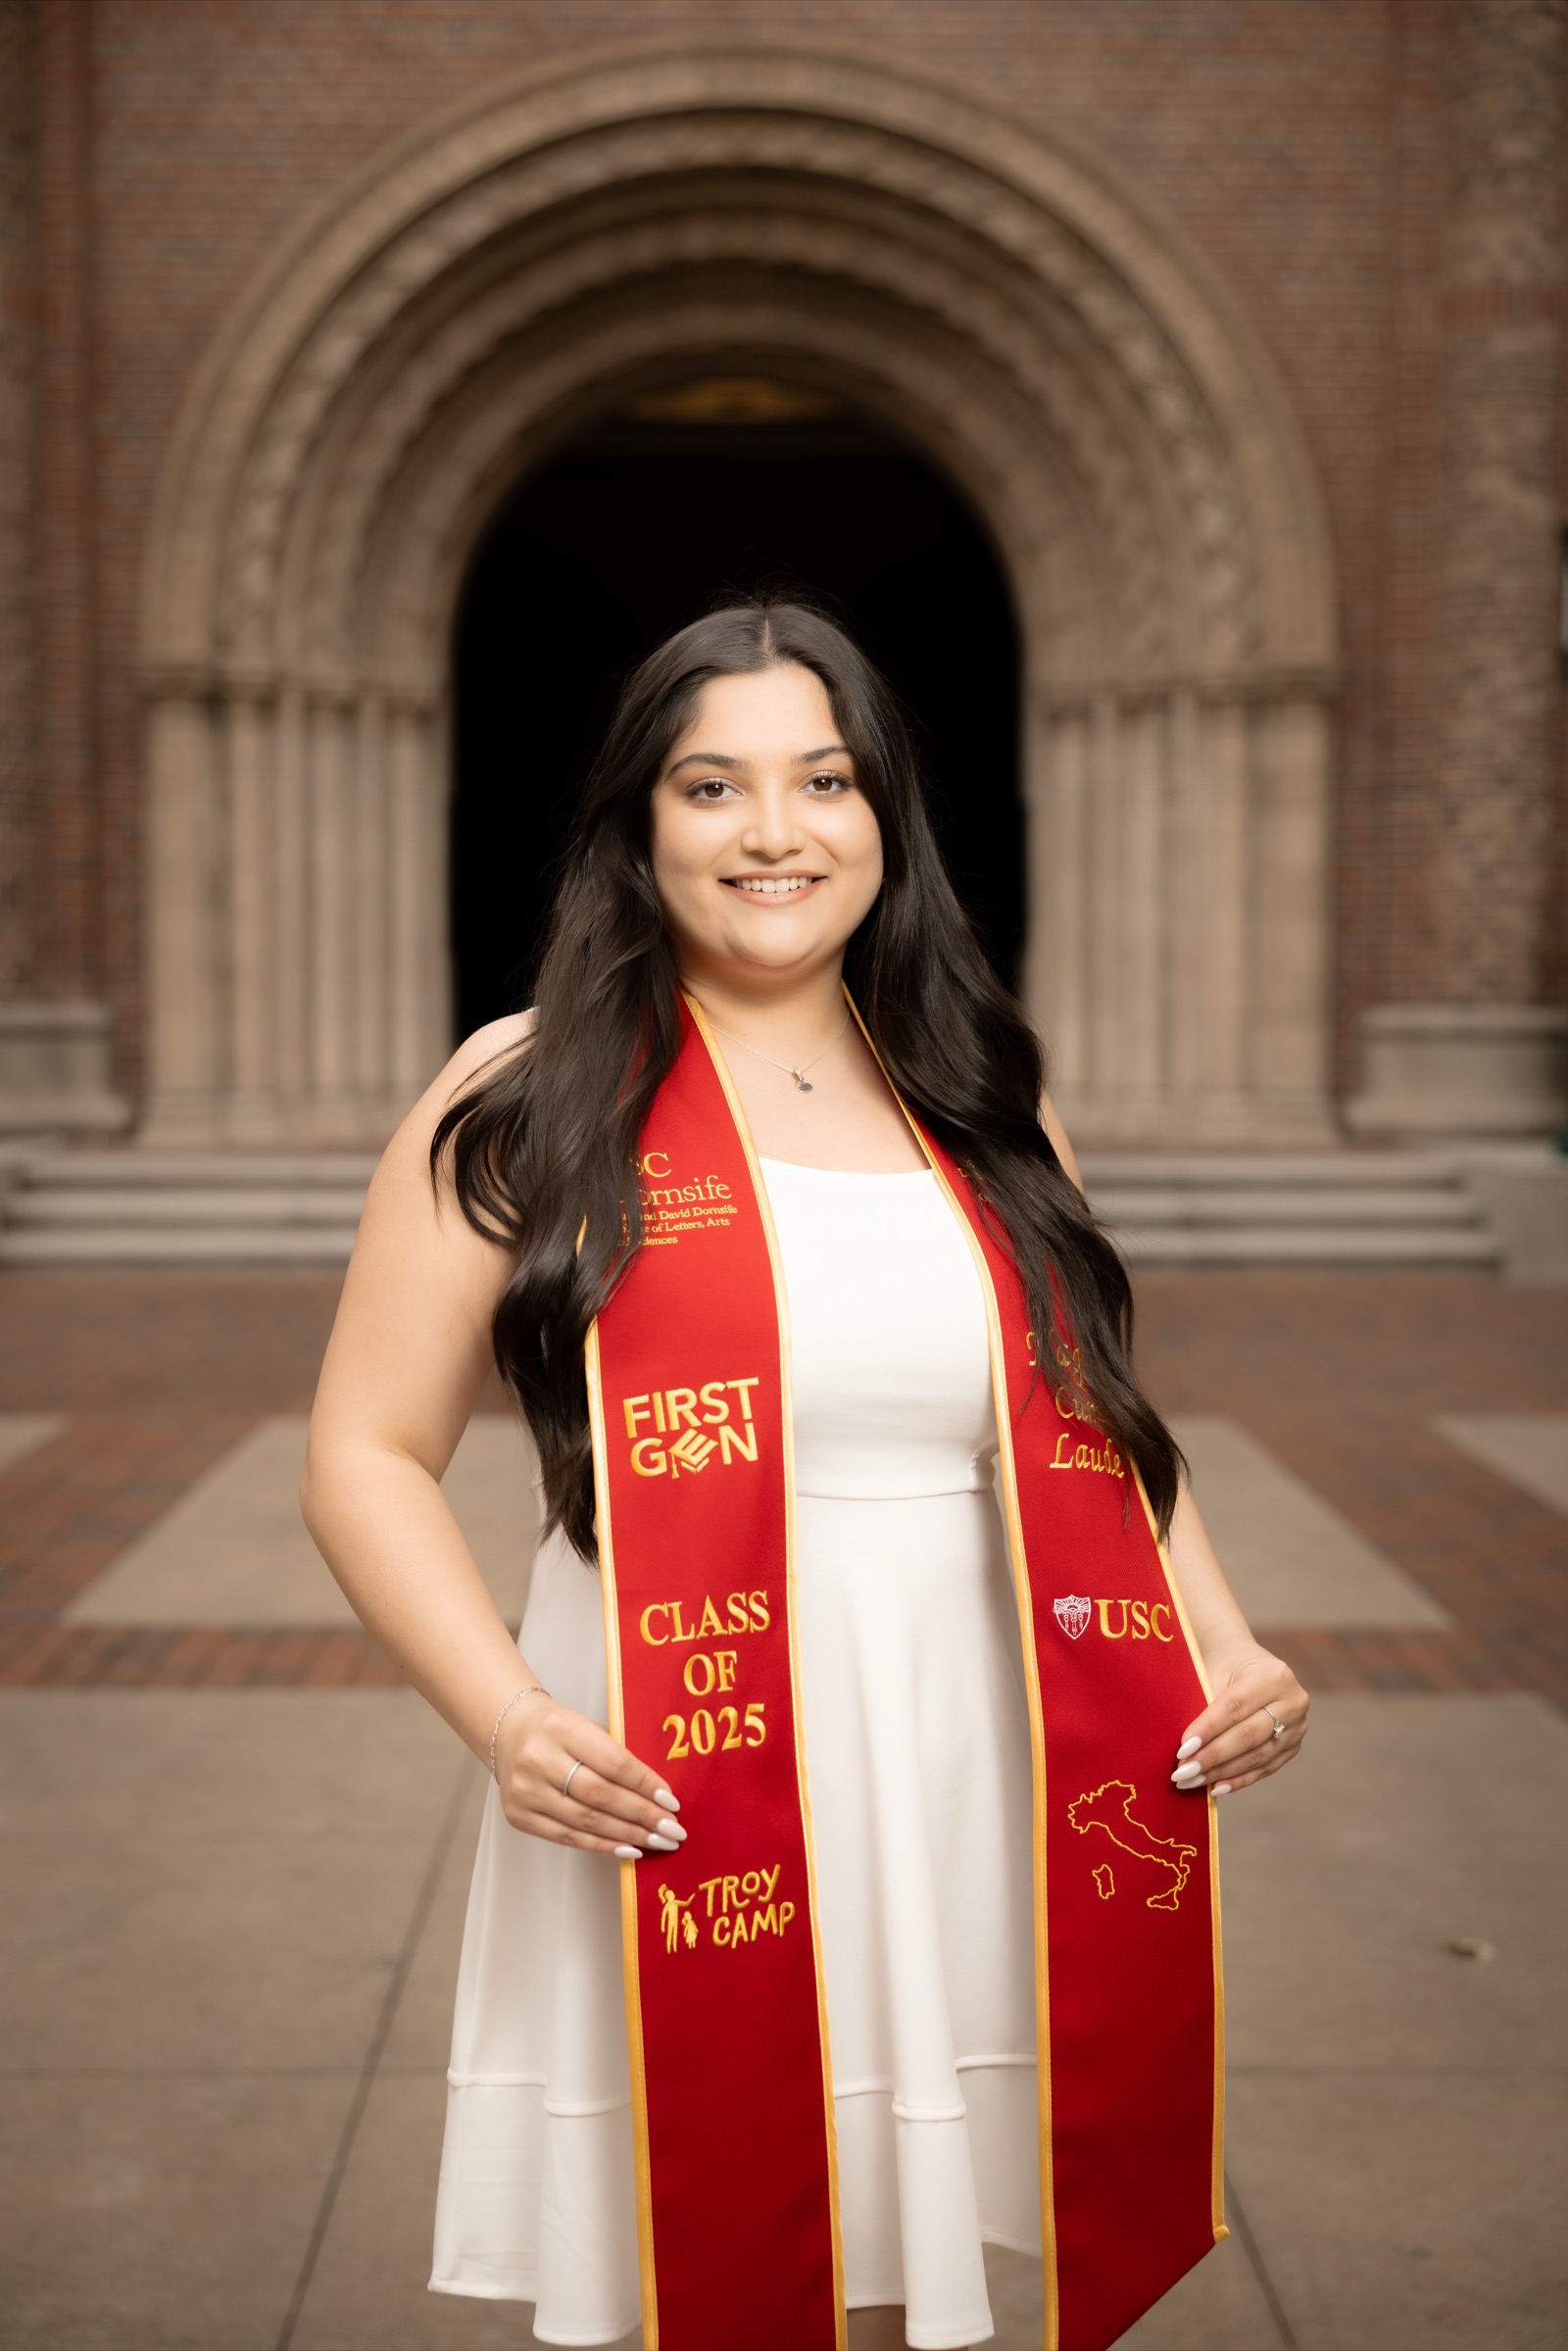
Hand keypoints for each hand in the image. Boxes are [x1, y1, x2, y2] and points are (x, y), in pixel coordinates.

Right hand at [493, 1693, 686, 1858]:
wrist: (509, 1732)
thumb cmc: (558, 1730)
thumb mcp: (587, 1726)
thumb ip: (616, 1756)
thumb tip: (659, 1795)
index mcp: (562, 1728)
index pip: (614, 1762)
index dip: (646, 1785)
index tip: (672, 1802)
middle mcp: (539, 1760)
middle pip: (601, 1796)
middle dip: (643, 1816)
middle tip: (673, 1830)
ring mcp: (526, 1791)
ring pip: (587, 1821)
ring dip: (628, 1836)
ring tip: (658, 1842)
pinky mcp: (519, 1816)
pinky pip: (568, 1838)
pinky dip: (602, 1846)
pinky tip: (628, 1848)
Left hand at [1170, 1645, 1307, 1796]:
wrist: (1248, 1662)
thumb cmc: (1224, 1665)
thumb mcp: (1214, 1670)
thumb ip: (1204, 1704)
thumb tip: (1187, 1747)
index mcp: (1274, 1675)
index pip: (1235, 1707)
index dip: (1208, 1730)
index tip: (1182, 1749)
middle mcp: (1294, 1702)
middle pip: (1248, 1736)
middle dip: (1212, 1756)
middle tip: (1183, 1771)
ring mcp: (1297, 1727)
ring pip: (1256, 1757)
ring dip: (1221, 1772)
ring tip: (1191, 1780)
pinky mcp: (1293, 1746)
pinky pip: (1264, 1768)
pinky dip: (1237, 1779)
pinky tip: (1215, 1787)